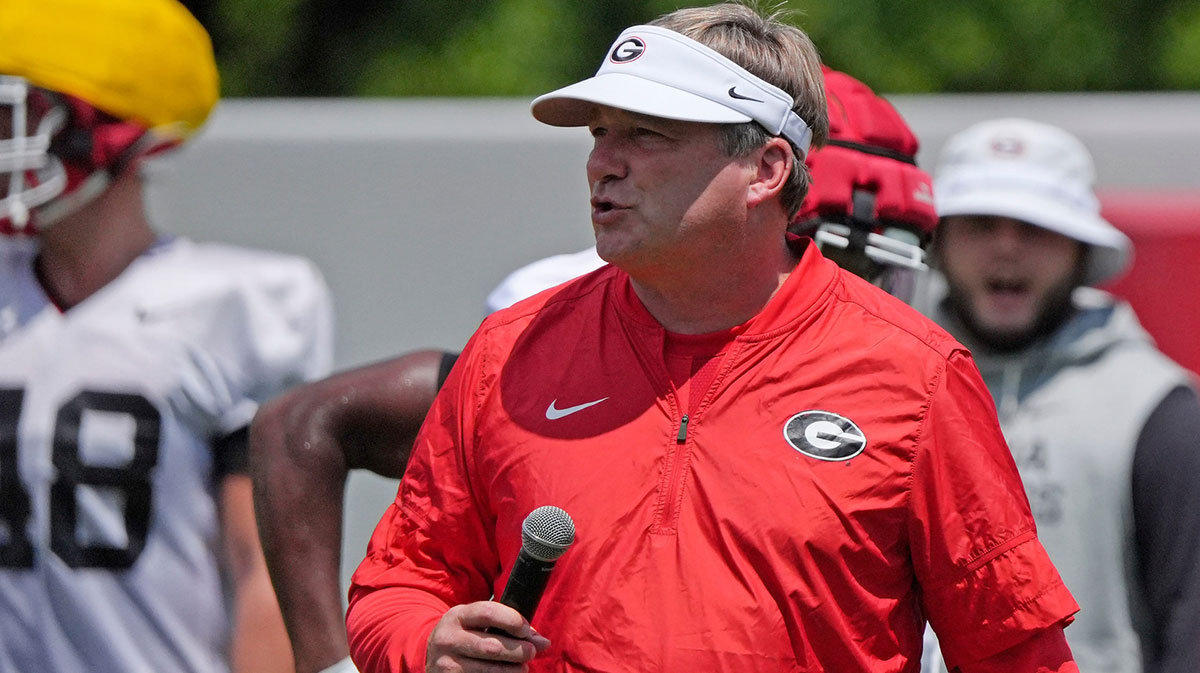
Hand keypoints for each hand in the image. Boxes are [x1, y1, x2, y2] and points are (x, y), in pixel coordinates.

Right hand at [426, 601, 550, 671]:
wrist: (430, 657)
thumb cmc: (464, 636)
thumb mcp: (477, 624)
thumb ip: (508, 627)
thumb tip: (543, 642)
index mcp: (457, 616)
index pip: (488, 612)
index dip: (512, 621)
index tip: (526, 630)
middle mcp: (448, 638)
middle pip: (491, 646)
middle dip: (517, 650)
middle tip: (531, 652)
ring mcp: (446, 663)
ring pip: (488, 670)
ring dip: (512, 670)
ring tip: (523, 668)